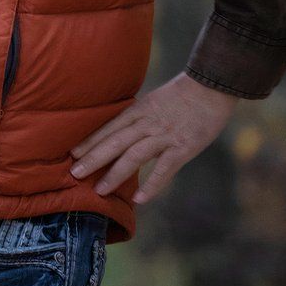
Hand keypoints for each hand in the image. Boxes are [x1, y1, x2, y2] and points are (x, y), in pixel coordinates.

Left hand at [69, 72, 238, 202]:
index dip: (90, 141)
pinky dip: (151, 184)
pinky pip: (165, 169)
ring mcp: (165, 136)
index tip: (72, 153)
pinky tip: (139, 199)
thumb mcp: (154, 100)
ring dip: (115, 174)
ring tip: (99, 190)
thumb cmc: (184, 94)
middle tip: (73, 173)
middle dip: (93, 158)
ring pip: (134, 156)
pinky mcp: (184, 147)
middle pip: (115, 142)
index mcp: (139, 110)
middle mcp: (147, 123)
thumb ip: (139, 117)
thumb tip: (123, 133)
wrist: (213, 86)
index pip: (109, 127)